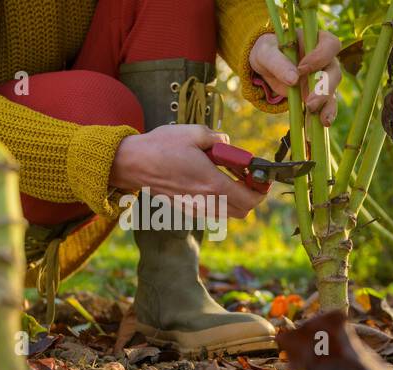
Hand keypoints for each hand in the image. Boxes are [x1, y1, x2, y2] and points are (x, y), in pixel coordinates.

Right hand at [111, 125, 266, 218]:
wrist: (132, 163)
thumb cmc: (161, 147)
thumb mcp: (194, 133)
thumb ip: (218, 139)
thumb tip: (226, 144)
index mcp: (212, 183)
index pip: (249, 199)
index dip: (261, 190)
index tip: (261, 177)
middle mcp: (205, 201)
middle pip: (242, 211)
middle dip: (251, 196)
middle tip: (246, 177)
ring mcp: (194, 208)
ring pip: (227, 213)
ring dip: (235, 199)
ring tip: (226, 177)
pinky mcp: (185, 209)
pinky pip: (212, 211)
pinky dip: (219, 201)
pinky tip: (209, 182)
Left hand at [248, 30, 342, 125]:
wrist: (265, 66)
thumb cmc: (267, 52)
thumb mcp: (266, 53)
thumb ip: (278, 62)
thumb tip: (293, 79)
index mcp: (315, 40)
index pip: (330, 45)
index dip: (320, 56)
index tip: (302, 68)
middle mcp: (324, 59)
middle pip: (334, 72)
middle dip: (325, 88)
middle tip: (310, 102)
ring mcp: (323, 78)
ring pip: (332, 91)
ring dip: (327, 105)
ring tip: (321, 120)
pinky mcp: (318, 94)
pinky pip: (325, 105)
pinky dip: (323, 115)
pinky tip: (321, 125)